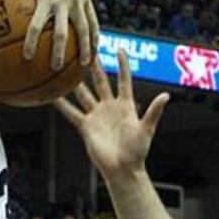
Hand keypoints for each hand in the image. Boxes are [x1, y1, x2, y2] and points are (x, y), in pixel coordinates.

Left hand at [0, 0, 97, 69]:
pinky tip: (94, 52)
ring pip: (84, 30)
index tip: (27, 57)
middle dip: (58, 52)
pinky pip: (93, 22)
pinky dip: (94, 38)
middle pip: (62, 32)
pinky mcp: (88, 1)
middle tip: (53, 68)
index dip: (32, 41)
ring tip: (84, 67)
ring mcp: (78, 2)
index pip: (37, 24)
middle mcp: (64, 1)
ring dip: (85, 49)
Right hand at [56, 49, 169, 176]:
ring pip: (84, 94)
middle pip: (101, 81)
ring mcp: (97, 116)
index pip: (124, 80)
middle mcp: (110, 107)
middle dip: (94, 67)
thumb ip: (154, 112)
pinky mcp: (86, 126)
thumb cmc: (137, 151)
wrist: (122, 169)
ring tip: (67, 67)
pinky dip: (62, 104)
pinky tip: (52, 95)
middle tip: (88, 50)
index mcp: (126, 105)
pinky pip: (72, 112)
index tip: (119, 49)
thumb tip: (166, 96)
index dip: (122, 65)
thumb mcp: (146, 129)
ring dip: (76, 82)